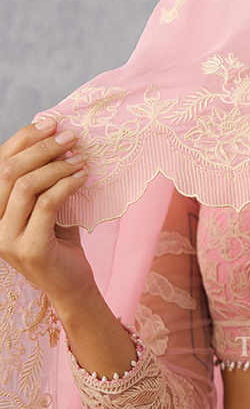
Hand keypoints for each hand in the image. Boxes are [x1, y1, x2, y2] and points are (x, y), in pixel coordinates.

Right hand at [0, 117, 95, 306]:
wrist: (72, 285)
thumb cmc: (60, 240)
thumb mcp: (46, 204)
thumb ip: (41, 177)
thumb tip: (53, 133)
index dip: (24, 138)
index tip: (52, 123)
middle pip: (9, 170)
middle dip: (42, 148)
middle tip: (71, 137)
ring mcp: (5, 238)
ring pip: (26, 185)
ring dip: (57, 165)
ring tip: (80, 158)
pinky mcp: (28, 248)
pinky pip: (46, 204)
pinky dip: (67, 184)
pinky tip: (83, 177)